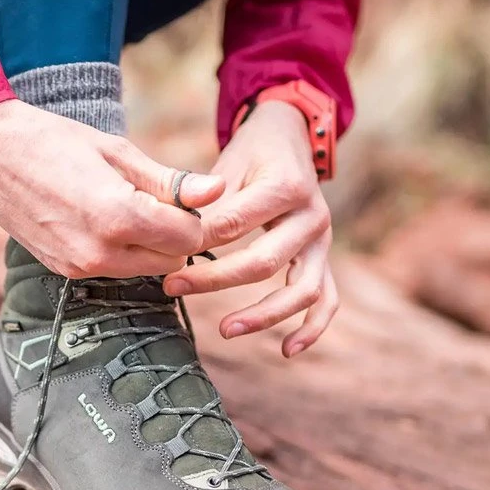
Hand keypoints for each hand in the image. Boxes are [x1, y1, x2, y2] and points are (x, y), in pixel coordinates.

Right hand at [0, 99, 224, 278]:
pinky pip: (114, 270)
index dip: (192, 216)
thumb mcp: (117, 151)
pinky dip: (121, 250)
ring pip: (144, 269)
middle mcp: (99, 253)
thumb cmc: (52, 141)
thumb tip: (217, 191)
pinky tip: (99, 217)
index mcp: (117, 217)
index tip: (180, 194)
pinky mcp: (64, 271)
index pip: (188, 238)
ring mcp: (79, 267)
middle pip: (171, 260)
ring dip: (148, 245)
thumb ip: (169, 180)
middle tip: (154, 198)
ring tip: (125, 204)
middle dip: (174, 234)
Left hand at [163, 100, 337, 356]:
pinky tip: (287, 351)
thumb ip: (203, 200)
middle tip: (172, 287)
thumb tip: (167, 234)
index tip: (163, 255)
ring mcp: (322, 240)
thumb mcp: (225, 166)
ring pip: (301, 289)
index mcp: (285, 186)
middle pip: (263, 261)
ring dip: (264, 315)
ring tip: (226, 330)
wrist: (289, 138)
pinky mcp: (323, 258)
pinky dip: (312, 328)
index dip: (196, 243)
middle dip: (214, 281)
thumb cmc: (249, 155)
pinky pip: (327, 298)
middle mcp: (311, 215)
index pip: (234, 224)